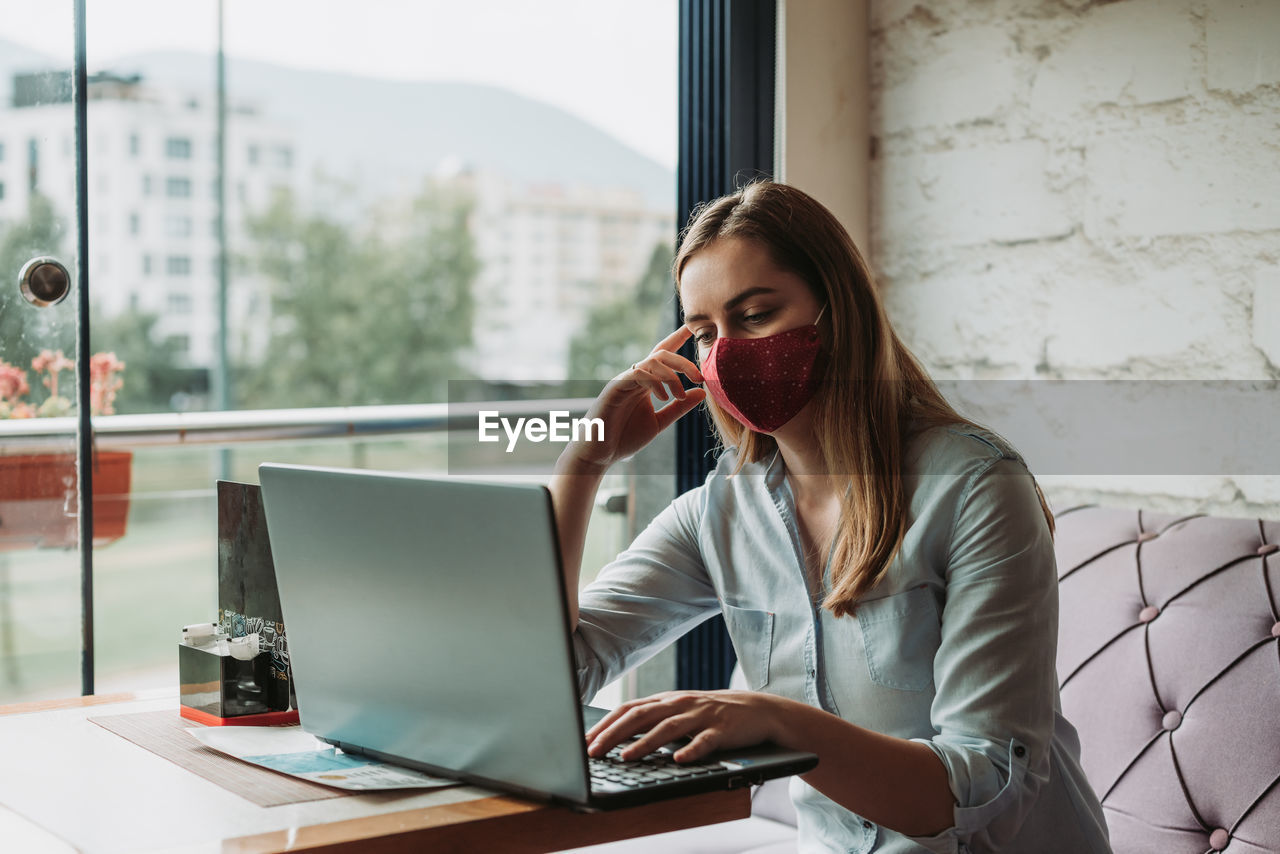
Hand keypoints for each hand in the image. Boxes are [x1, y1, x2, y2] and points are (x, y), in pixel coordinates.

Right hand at [564, 326, 705, 468]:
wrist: (598, 454)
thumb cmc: (624, 438)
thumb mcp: (659, 422)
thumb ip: (679, 408)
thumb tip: (702, 392)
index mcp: (645, 383)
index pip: (663, 355)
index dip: (677, 339)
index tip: (692, 329)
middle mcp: (634, 378)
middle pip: (661, 354)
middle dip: (683, 361)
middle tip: (700, 377)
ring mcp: (624, 381)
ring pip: (650, 361)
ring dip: (671, 375)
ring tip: (680, 395)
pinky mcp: (615, 388)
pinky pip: (637, 374)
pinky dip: (654, 382)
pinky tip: (663, 398)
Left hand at [585, 689, 785, 762]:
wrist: (756, 709)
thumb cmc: (710, 714)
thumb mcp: (679, 712)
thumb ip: (652, 720)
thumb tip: (617, 738)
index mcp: (666, 700)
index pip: (629, 709)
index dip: (605, 724)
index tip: (585, 741)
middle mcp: (680, 704)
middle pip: (641, 716)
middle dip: (614, 734)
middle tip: (594, 751)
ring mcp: (701, 715)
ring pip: (668, 727)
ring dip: (644, 743)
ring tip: (625, 757)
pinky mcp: (722, 729)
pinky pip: (705, 741)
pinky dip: (691, 750)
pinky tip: (679, 760)